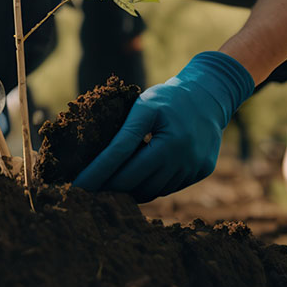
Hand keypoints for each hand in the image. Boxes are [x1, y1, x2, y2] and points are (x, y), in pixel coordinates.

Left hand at [73, 51, 254, 202]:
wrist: (210, 95)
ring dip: (131, 190)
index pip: (120, 161)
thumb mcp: (143, 106)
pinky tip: (142, 175)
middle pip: (135, 183)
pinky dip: (152, 185)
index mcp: (164, 137)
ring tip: (113, 183)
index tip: (75, 188)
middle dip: (109, 188)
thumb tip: (100, 164)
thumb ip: (124, 133)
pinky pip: (169, 187)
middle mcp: (181, 155)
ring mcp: (194, 166)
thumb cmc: (169, 98)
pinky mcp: (202, 171)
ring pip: (152, 190)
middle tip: (89, 191)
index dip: (96, 175)